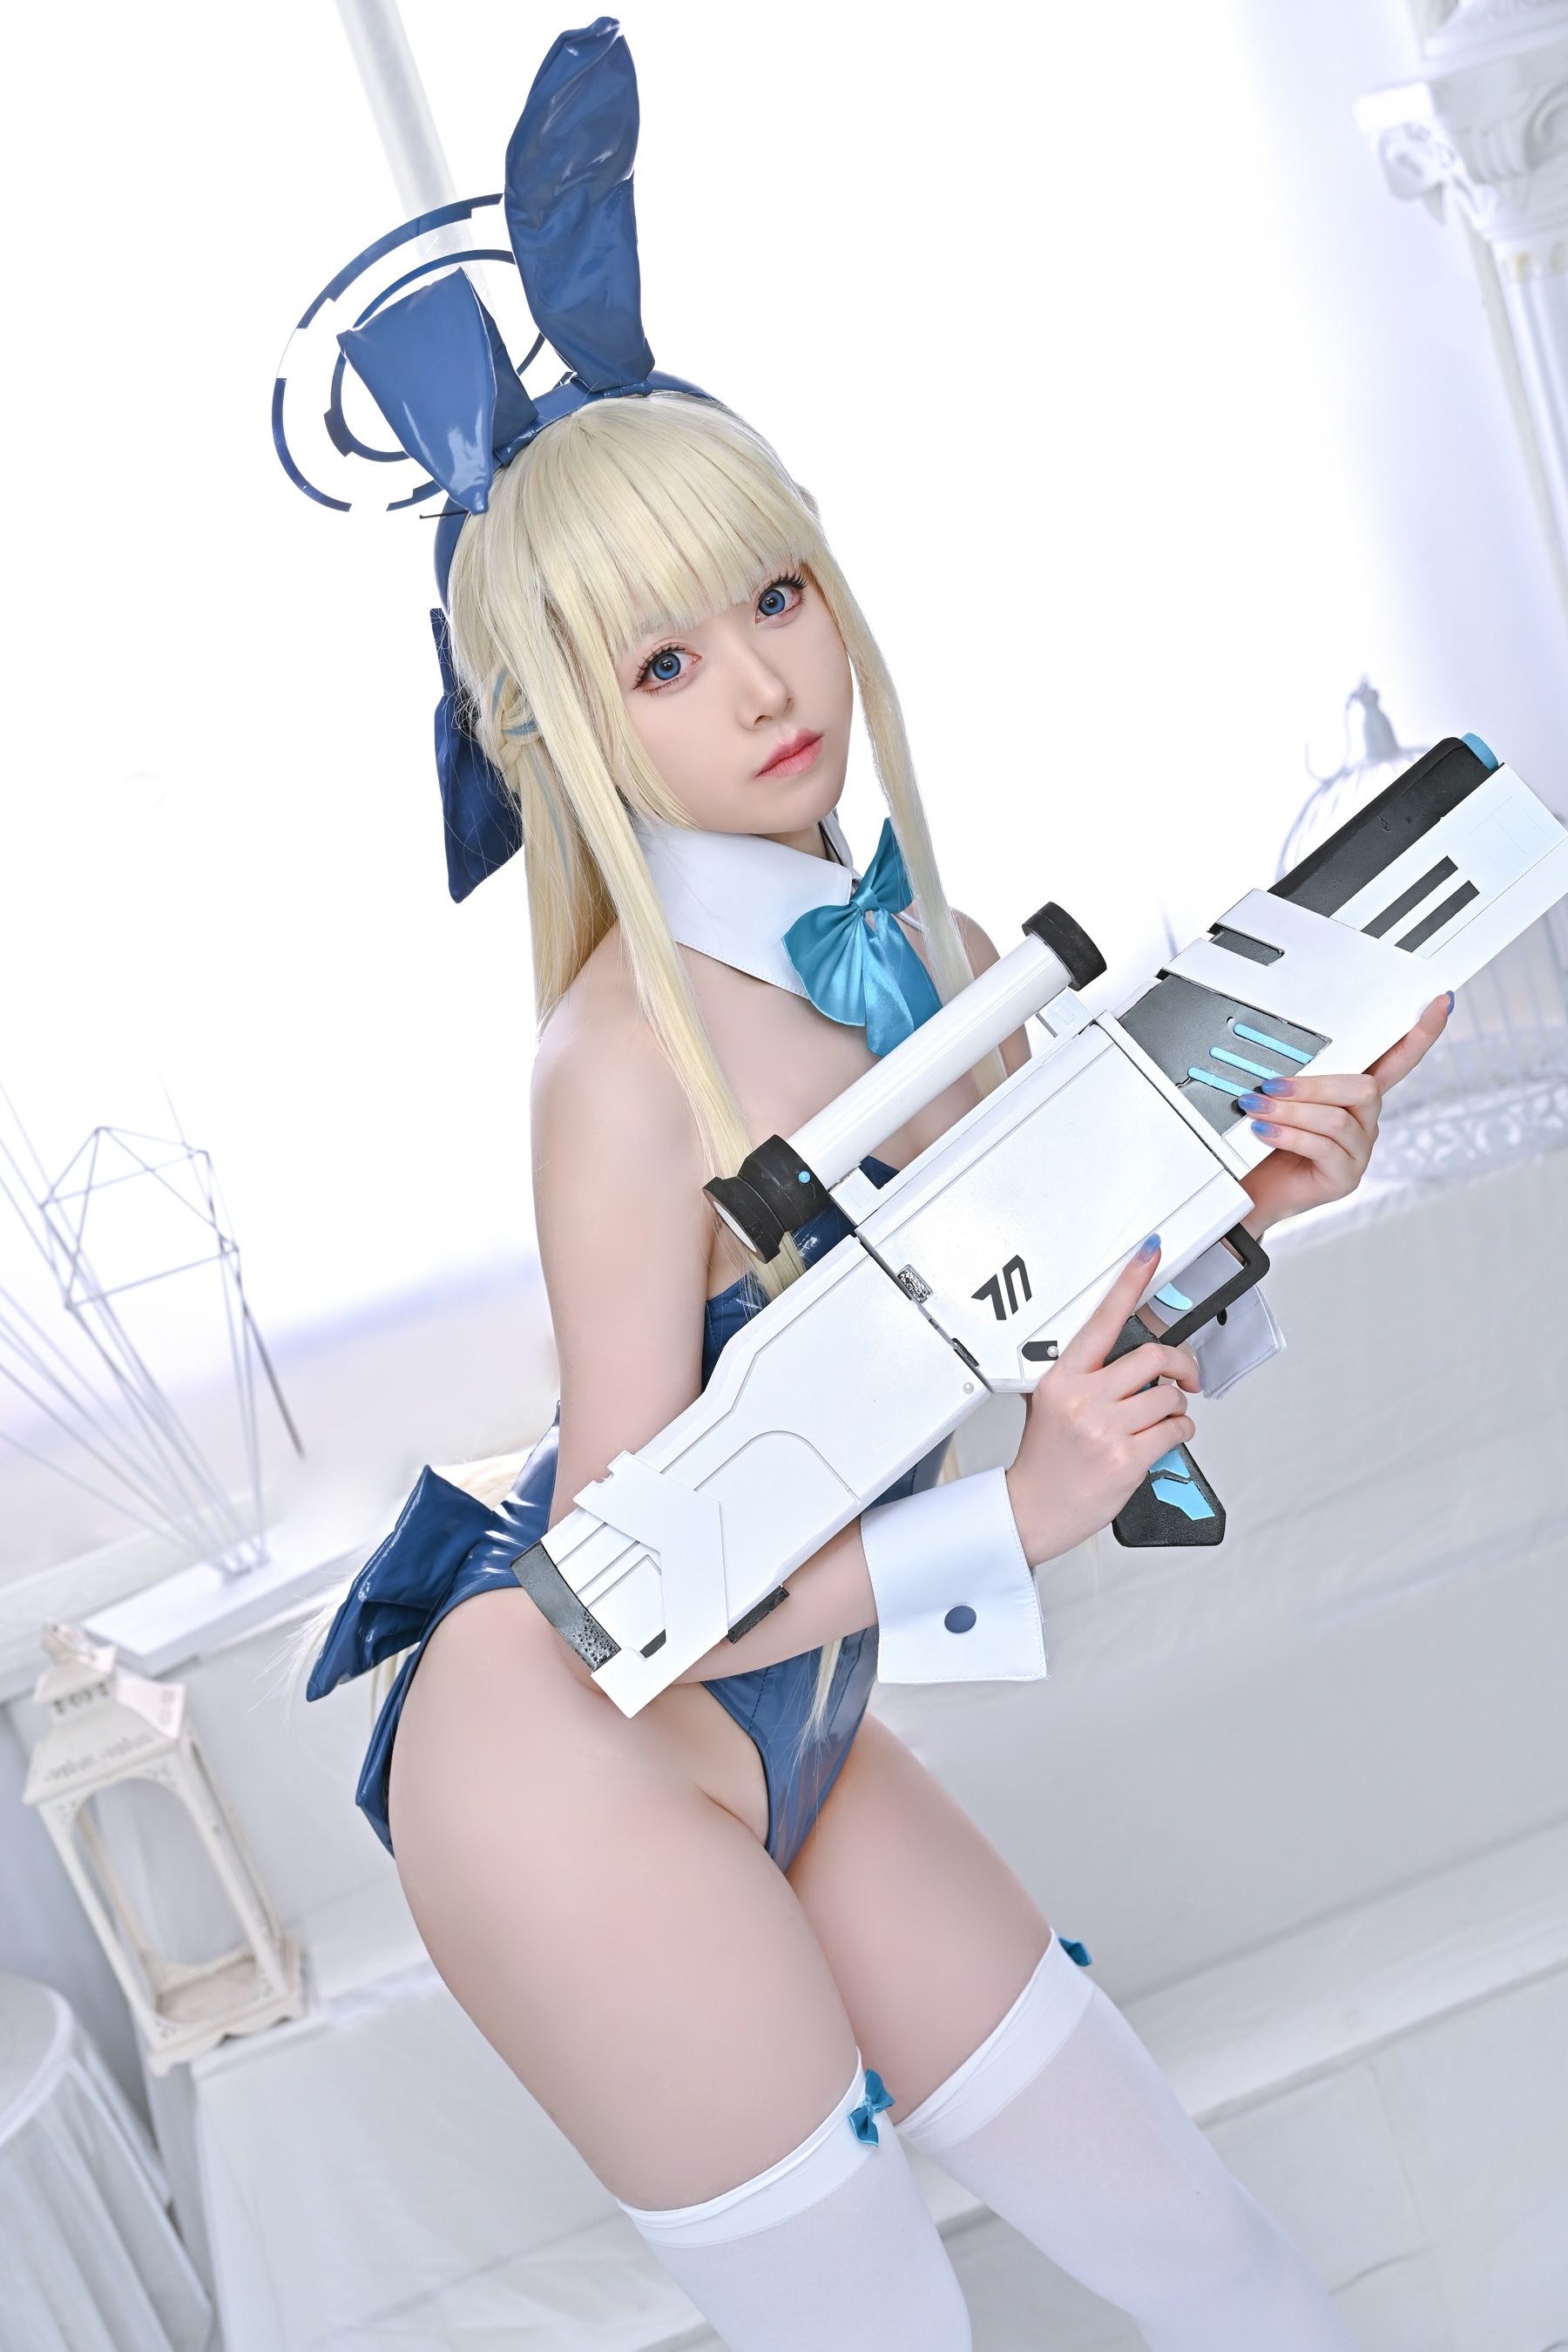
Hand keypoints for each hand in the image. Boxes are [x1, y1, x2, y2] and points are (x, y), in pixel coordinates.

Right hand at [1005, 1236, 1199, 1566]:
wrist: (1034, 1510)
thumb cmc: (1045, 1459)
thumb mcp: (1050, 1404)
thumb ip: (1083, 1377)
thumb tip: (1127, 1359)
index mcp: (1062, 1378)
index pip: (1101, 1318)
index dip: (1129, 1281)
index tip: (1150, 1251)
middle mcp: (1083, 1399)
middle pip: (1151, 1358)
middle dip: (1179, 1364)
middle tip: (1185, 1373)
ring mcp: (1105, 1429)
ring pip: (1169, 1397)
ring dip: (1176, 1406)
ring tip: (1162, 1418)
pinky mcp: (1127, 1459)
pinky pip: (1175, 1430)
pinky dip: (1180, 1431)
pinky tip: (1165, 1437)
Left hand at [1237, 992, 1452, 1234]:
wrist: (1250, 1191)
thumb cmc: (1266, 1142)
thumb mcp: (1280, 1101)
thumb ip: (1292, 1078)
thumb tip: (1278, 1054)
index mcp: (1356, 1095)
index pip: (1397, 1059)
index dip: (1420, 1033)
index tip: (1440, 1002)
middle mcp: (1365, 1121)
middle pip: (1365, 1088)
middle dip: (1314, 1085)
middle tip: (1271, 1085)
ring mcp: (1359, 1151)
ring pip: (1338, 1119)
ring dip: (1292, 1111)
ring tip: (1257, 1109)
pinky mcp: (1345, 1177)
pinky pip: (1323, 1148)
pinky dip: (1290, 1135)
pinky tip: (1265, 1132)